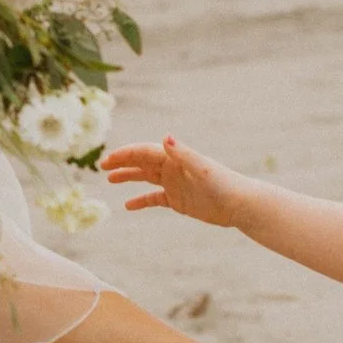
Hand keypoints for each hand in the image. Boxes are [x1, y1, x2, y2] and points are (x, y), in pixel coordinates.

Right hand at [100, 136, 247, 226]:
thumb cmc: (223, 184)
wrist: (240, 204)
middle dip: (122, 163)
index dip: (126, 154)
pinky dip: (142, 200)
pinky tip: (128, 206)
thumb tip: (165, 137)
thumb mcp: (201, 168)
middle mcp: (173, 168)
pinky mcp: (179, 200)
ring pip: (146, 178)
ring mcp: (175, 184)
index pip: (145, 152)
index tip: (108, 160)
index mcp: (176, 158)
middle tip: (102, 166)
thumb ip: (182, 153)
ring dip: (129, 177)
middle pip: (142, 163)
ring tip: (110, 180)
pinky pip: (155, 198)